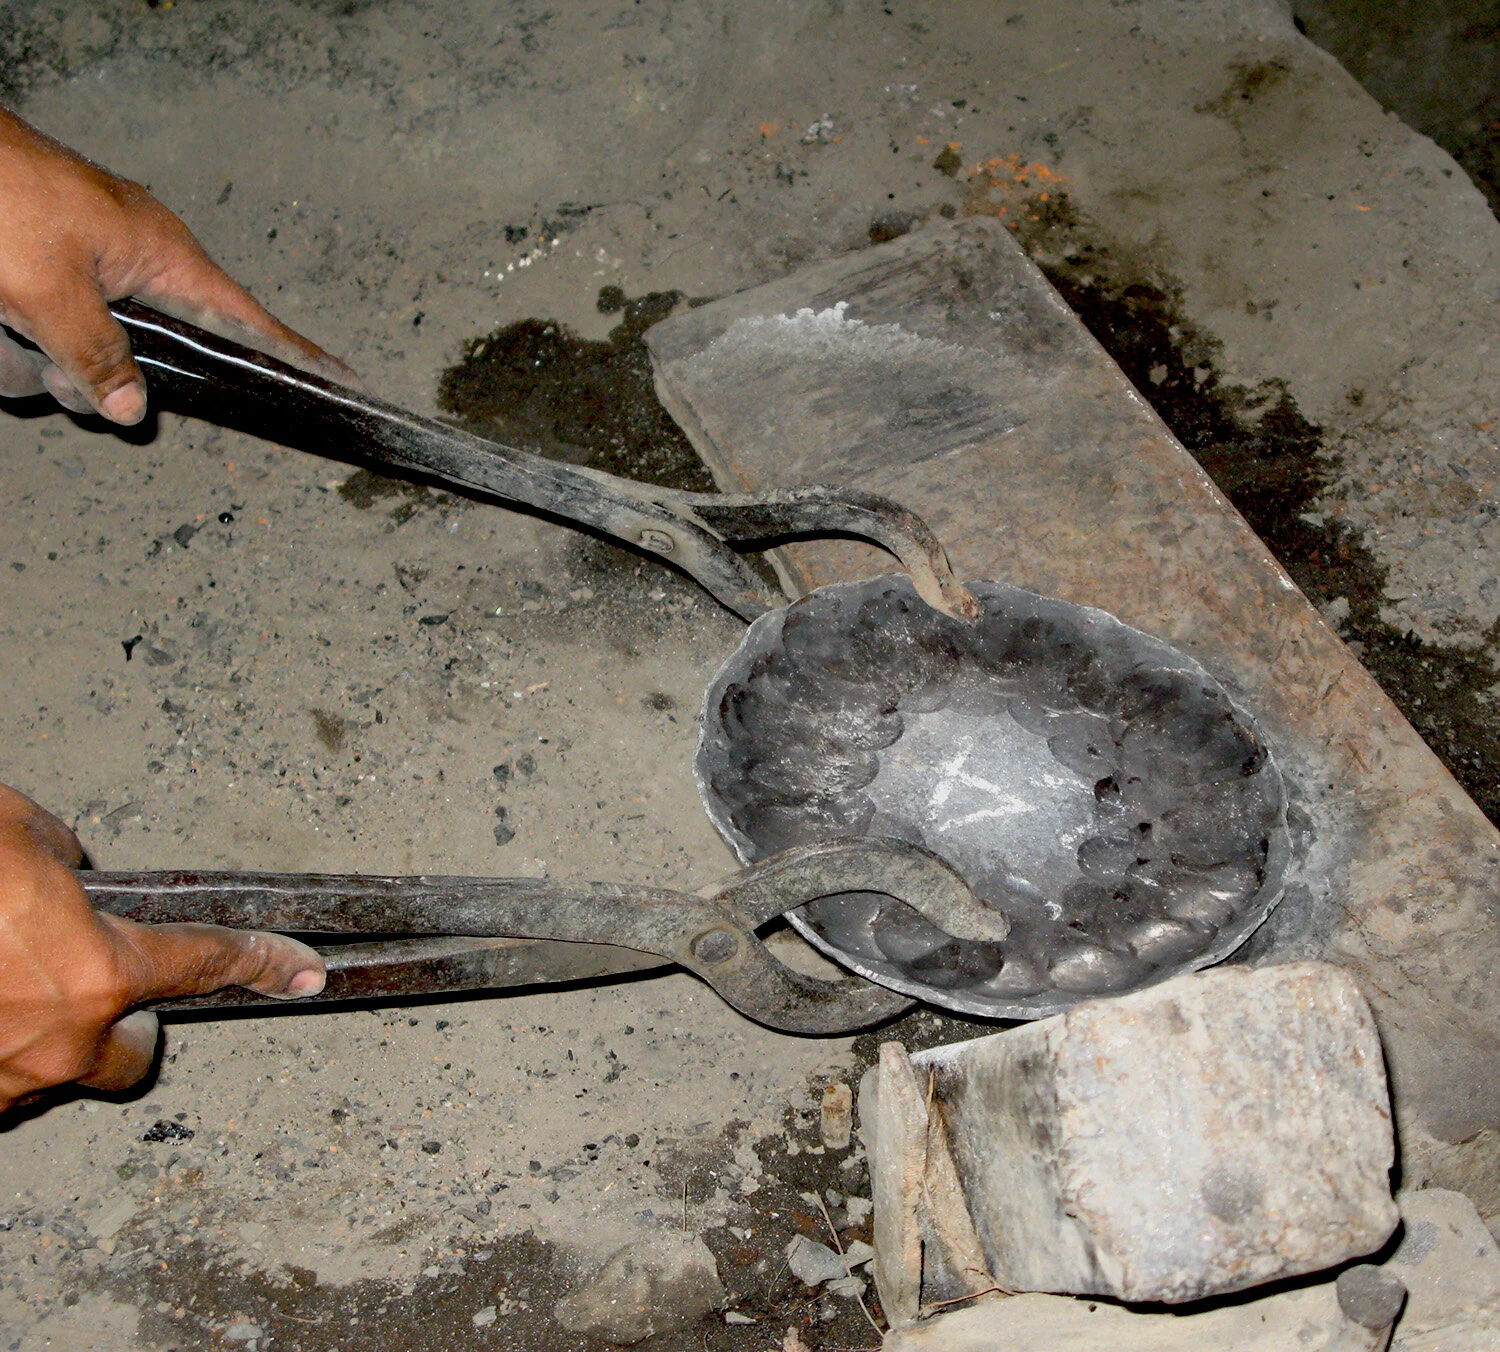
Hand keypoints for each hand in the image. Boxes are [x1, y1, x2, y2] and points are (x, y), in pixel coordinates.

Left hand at [0, 105, 351, 424]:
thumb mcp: (49, 291)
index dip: (294, 356)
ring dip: (48, 358)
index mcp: (165, 256)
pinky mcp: (60, 260)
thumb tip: (131, 406)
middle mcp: (141, 258)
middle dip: (101, 375)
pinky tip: (1, 320)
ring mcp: (99, 259)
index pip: (250, 321)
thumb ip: (94, 356)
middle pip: (157, 352)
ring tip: (9, 331)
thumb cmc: (2, 195)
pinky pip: (58, 324)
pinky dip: (26, 336)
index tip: (341, 382)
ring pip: (95, 345)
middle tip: (58, 374)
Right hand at [0, 783, 324, 1111]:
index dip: (266, 963)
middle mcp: (56, 1042)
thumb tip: (63, 877)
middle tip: (82, 980)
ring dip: (36, 1030)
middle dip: (123, 1023)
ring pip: (47, 1070)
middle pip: (130, 1056)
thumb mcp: (16, 831)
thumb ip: (63, 862)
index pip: (209, 962)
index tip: (306, 971)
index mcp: (95, 970)